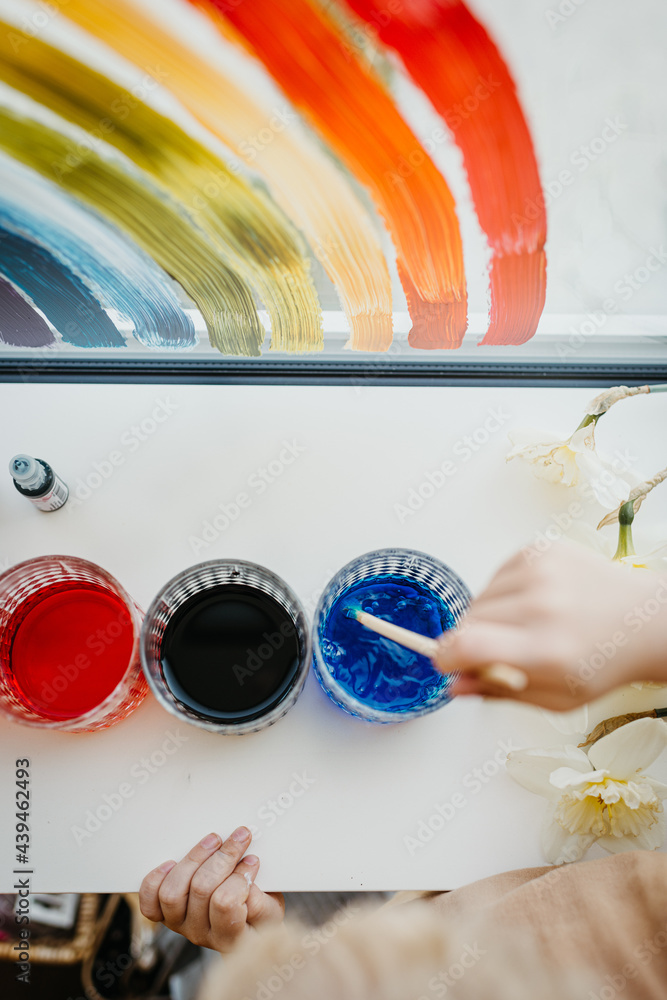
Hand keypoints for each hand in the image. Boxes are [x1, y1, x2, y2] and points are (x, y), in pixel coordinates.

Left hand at [139, 826, 283, 951]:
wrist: (243, 934)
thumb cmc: (258, 918)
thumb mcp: (271, 912)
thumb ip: (260, 898)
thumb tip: (247, 872)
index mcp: (230, 936)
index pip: (225, 903)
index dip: (239, 876)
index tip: (252, 859)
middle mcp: (200, 933)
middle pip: (200, 889)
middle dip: (222, 856)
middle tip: (239, 837)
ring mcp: (179, 924)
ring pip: (173, 892)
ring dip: (193, 859)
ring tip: (212, 841)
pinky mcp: (165, 914)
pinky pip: (150, 900)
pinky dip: (157, 878)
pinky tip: (172, 863)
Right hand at [432, 542, 666, 709]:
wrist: (644, 621)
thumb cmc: (604, 661)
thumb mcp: (557, 698)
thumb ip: (500, 691)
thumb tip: (455, 684)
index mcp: (547, 650)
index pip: (468, 646)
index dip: (445, 656)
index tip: (446, 662)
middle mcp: (543, 605)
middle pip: (467, 622)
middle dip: (472, 640)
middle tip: (501, 650)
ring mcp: (542, 571)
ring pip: (479, 597)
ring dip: (488, 616)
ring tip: (525, 625)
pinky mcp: (541, 549)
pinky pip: (495, 575)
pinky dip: (504, 592)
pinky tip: (533, 602)